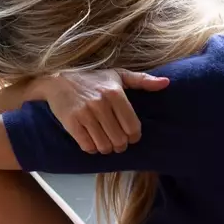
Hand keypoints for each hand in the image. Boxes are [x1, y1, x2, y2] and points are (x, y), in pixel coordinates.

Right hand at [38, 70, 168, 153]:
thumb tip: (166, 83)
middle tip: (117, 143)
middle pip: (119, 140)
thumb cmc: (92, 79)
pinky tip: (92, 142)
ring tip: (105, 143)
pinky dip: (92, 148)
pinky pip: (87, 146)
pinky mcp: (71, 122)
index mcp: (115, 93)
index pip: (132, 127)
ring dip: (106, 148)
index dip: (134, 137)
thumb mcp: (118, 75)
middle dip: (120, 145)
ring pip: (103, 145)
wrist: (57, 80)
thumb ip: (142, 80)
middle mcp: (101, 103)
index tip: (130, 137)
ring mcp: (85, 114)